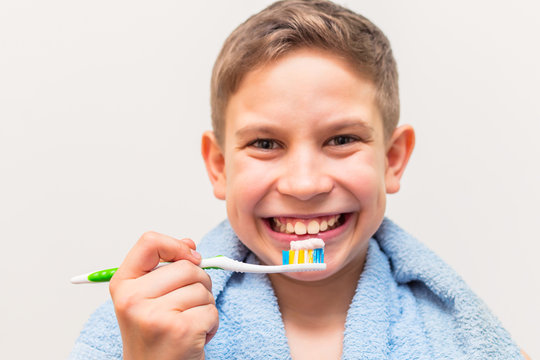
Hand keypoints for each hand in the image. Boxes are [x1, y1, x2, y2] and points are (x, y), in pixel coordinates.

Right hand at [109, 231, 218, 359]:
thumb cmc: (155, 337)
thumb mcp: (148, 299)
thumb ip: (165, 269)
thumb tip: (189, 245)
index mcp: (123, 285)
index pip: (149, 242)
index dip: (175, 245)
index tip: (189, 257)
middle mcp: (133, 299)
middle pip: (186, 266)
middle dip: (198, 284)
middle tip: (185, 307)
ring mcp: (155, 315)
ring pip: (202, 289)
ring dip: (204, 307)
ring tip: (186, 324)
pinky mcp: (180, 329)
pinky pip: (211, 310)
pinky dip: (211, 324)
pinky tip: (194, 337)